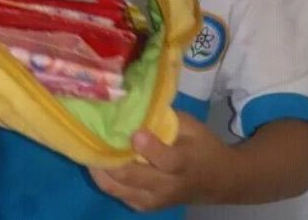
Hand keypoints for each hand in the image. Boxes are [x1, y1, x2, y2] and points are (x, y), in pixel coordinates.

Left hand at [88, 112, 237, 210]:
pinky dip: (105, 178)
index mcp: (184, 163)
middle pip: (133, 176)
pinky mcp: (145, 206)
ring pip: (118, 188)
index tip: (135, 132)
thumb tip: (137, 101)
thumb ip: (167, 119)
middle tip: (93, 135)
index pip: (165, 160)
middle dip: (110, 157)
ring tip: (88, 145)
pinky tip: (97, 159)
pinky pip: (118, 194)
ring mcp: (154, 200)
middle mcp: (167, 186)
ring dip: (100, 168)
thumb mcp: (193, 127)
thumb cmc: (203, 147)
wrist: (219, 181)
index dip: (148, 147)